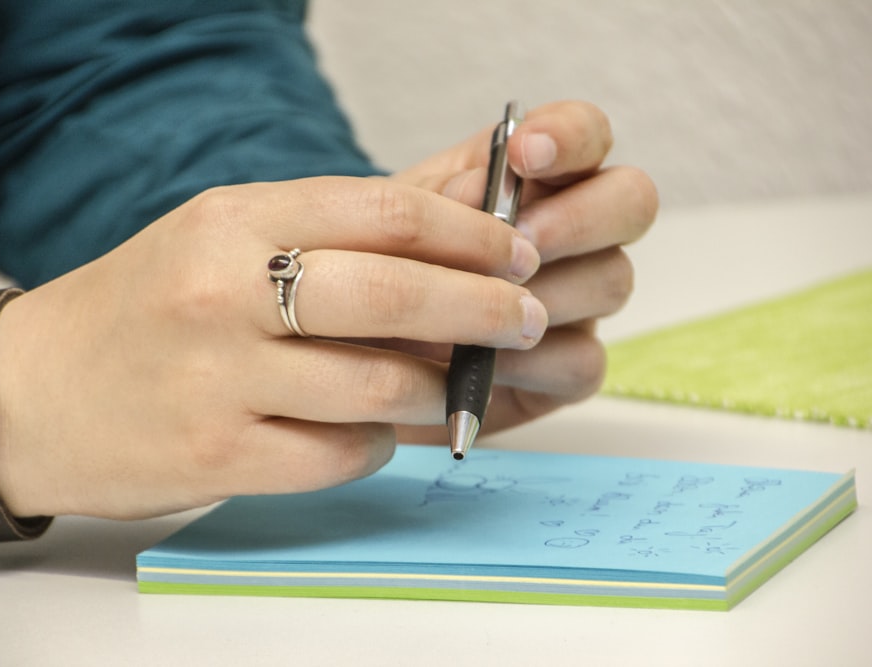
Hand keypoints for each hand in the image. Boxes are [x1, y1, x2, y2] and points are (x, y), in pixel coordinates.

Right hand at [0, 176, 546, 520]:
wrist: (33, 389)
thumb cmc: (144, 307)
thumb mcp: (218, 238)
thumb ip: (322, 238)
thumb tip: (447, 258)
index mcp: (235, 220)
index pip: (386, 212)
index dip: (471, 234)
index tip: (517, 253)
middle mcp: (226, 291)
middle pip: (396, 295)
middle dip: (486, 310)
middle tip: (526, 318)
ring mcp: (220, 378)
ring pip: (378, 386)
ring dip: (437, 388)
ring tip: (450, 384)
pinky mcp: (217, 454)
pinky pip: (340, 453)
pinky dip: (376, 443)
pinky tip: (370, 431)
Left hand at [391, 100, 657, 442]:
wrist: (350, 354)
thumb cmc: (374, 270)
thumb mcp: (389, 224)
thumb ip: (435, 200)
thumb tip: (479, 188)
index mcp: (530, 177)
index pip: (586, 133)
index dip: (571, 135)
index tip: (525, 153)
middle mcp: (568, 232)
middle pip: (632, 200)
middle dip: (580, 218)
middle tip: (523, 242)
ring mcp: (575, 300)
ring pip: (614, 280)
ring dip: (551, 292)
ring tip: (485, 310)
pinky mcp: (565, 367)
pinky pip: (585, 360)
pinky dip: (535, 361)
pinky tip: (484, 365)